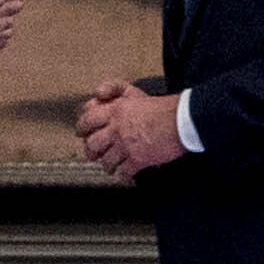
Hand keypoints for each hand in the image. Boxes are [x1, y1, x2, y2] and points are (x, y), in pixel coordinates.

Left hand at [74, 80, 188, 178]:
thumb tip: (97, 94)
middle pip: (92, 145)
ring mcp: (126, 146)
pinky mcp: (138, 160)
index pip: (87, 121)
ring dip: (107, 165)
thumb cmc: (162, 107)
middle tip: (93, 154)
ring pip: (106, 161)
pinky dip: (124, 175)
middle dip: (91, 151)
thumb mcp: (134, 91)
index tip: (82, 133)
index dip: (81, 128)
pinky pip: (124, 172)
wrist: (182, 121)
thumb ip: (114, 88)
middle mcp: (117, 129)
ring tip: (111, 166)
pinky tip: (126, 174)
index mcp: (114, 111)